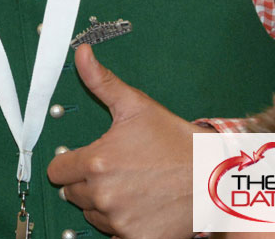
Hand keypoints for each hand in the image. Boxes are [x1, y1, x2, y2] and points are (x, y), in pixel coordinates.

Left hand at [46, 45, 202, 238]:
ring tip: (133, 188)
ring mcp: (119, 221)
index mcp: (96, 161)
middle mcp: (103, 195)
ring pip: (93, 215)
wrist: (216, 177)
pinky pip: (112, 236)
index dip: (70, 163)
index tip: (87, 160)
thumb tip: (80, 53)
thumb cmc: (178, 142)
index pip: (57, 170)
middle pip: (73, 193)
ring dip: (104, 205)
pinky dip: (122, 226)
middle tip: (117, 171)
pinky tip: (140, 209)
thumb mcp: (137, 106)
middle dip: (88, 183)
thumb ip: (102, 81)